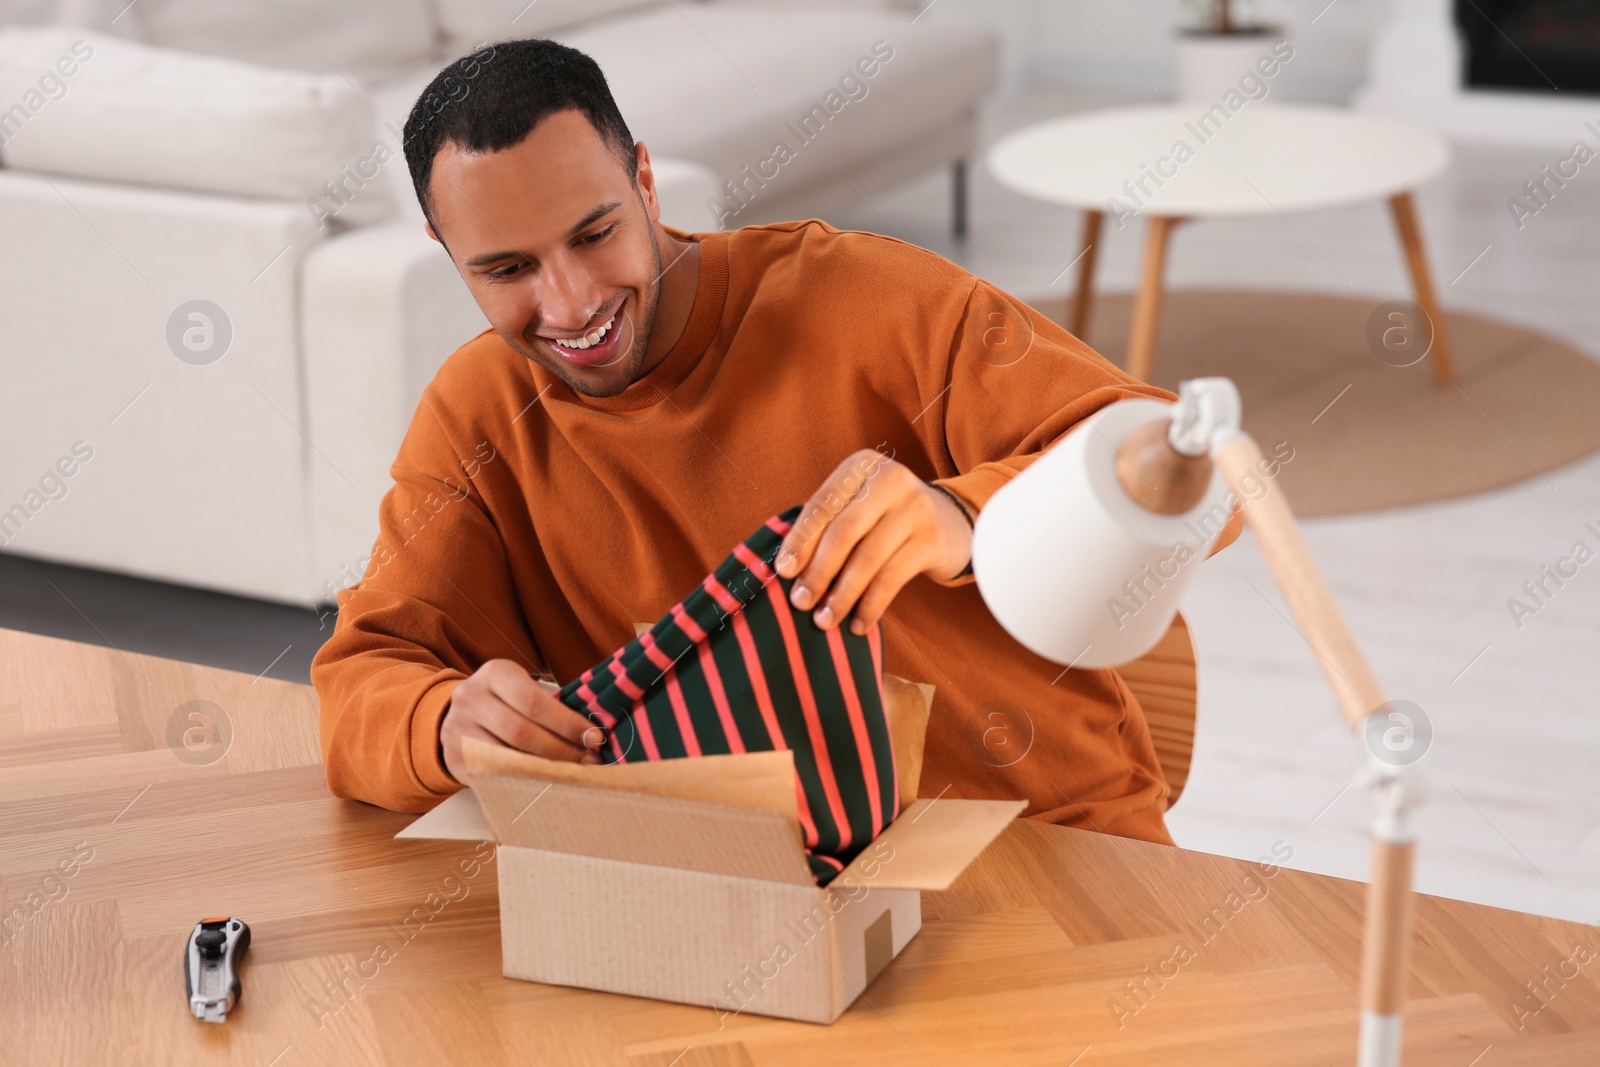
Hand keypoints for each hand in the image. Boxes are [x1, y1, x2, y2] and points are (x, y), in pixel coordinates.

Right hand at [440, 659, 605, 783]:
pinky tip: (547, 782)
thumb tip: (594, 730)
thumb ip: (555, 704)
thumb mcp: (527, 688)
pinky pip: (494, 775)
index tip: (595, 738)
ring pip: (506, 757)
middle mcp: (470, 697)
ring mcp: (457, 729)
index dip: (567, 723)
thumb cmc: (509, 701)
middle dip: (560, 750)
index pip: (533, 701)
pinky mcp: (454, 758)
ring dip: (545, 769)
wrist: (459, 712)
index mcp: (495, 673)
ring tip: (573, 773)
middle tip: (589, 761)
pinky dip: (524, 781)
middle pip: (520, 732)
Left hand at [773, 449, 972, 635]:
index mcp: (862, 465)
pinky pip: (893, 578)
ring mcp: (916, 508)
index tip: (784, 572)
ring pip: (868, 558)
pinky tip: (858, 625)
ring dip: (842, 595)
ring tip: (824, 620)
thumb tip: (784, 569)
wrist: (951, 521)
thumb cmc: (885, 517)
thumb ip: (826, 525)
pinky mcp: (932, 539)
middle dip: (818, 571)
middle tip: (800, 602)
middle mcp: (892, 480)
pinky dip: (870, 606)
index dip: (801, 540)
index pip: (823, 504)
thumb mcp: (858, 505)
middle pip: (845, 531)